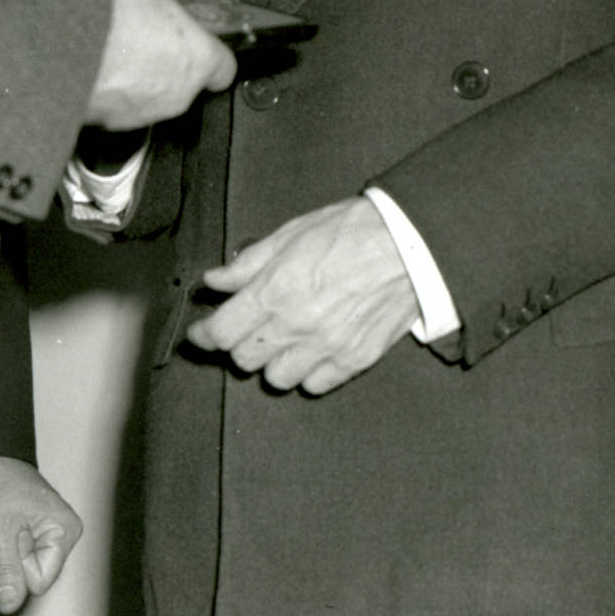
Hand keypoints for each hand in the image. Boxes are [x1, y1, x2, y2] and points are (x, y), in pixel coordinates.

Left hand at [0, 455, 82, 615]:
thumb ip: (6, 569)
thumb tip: (10, 605)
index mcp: (65, 533)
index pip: (39, 581)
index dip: (17, 566)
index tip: (9, 537)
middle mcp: (58, 538)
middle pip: (25, 579)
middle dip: (2, 562)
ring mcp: (40, 540)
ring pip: (11, 574)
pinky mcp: (23, 540)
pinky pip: (3, 564)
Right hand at [82, 0, 236, 128]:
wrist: (52, 42)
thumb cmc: (106, 12)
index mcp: (198, 59)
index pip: (223, 65)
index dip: (210, 47)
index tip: (198, 33)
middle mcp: (174, 95)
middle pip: (183, 78)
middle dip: (166, 55)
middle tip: (146, 29)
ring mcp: (138, 114)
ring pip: (147, 93)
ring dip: (135, 71)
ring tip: (113, 41)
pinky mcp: (104, 124)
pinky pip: (115, 103)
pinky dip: (107, 85)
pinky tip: (92, 60)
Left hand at [186, 196, 417, 394]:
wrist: (412, 244)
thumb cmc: (351, 230)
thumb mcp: (292, 233)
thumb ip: (248, 263)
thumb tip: (214, 282)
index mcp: (275, 291)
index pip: (221, 332)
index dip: (204, 335)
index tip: (202, 332)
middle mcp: (295, 326)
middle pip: (244, 360)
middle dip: (241, 344)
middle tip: (251, 328)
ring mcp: (326, 347)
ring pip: (277, 379)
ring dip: (274, 362)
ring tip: (285, 341)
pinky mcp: (354, 360)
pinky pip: (315, 385)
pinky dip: (309, 373)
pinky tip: (313, 351)